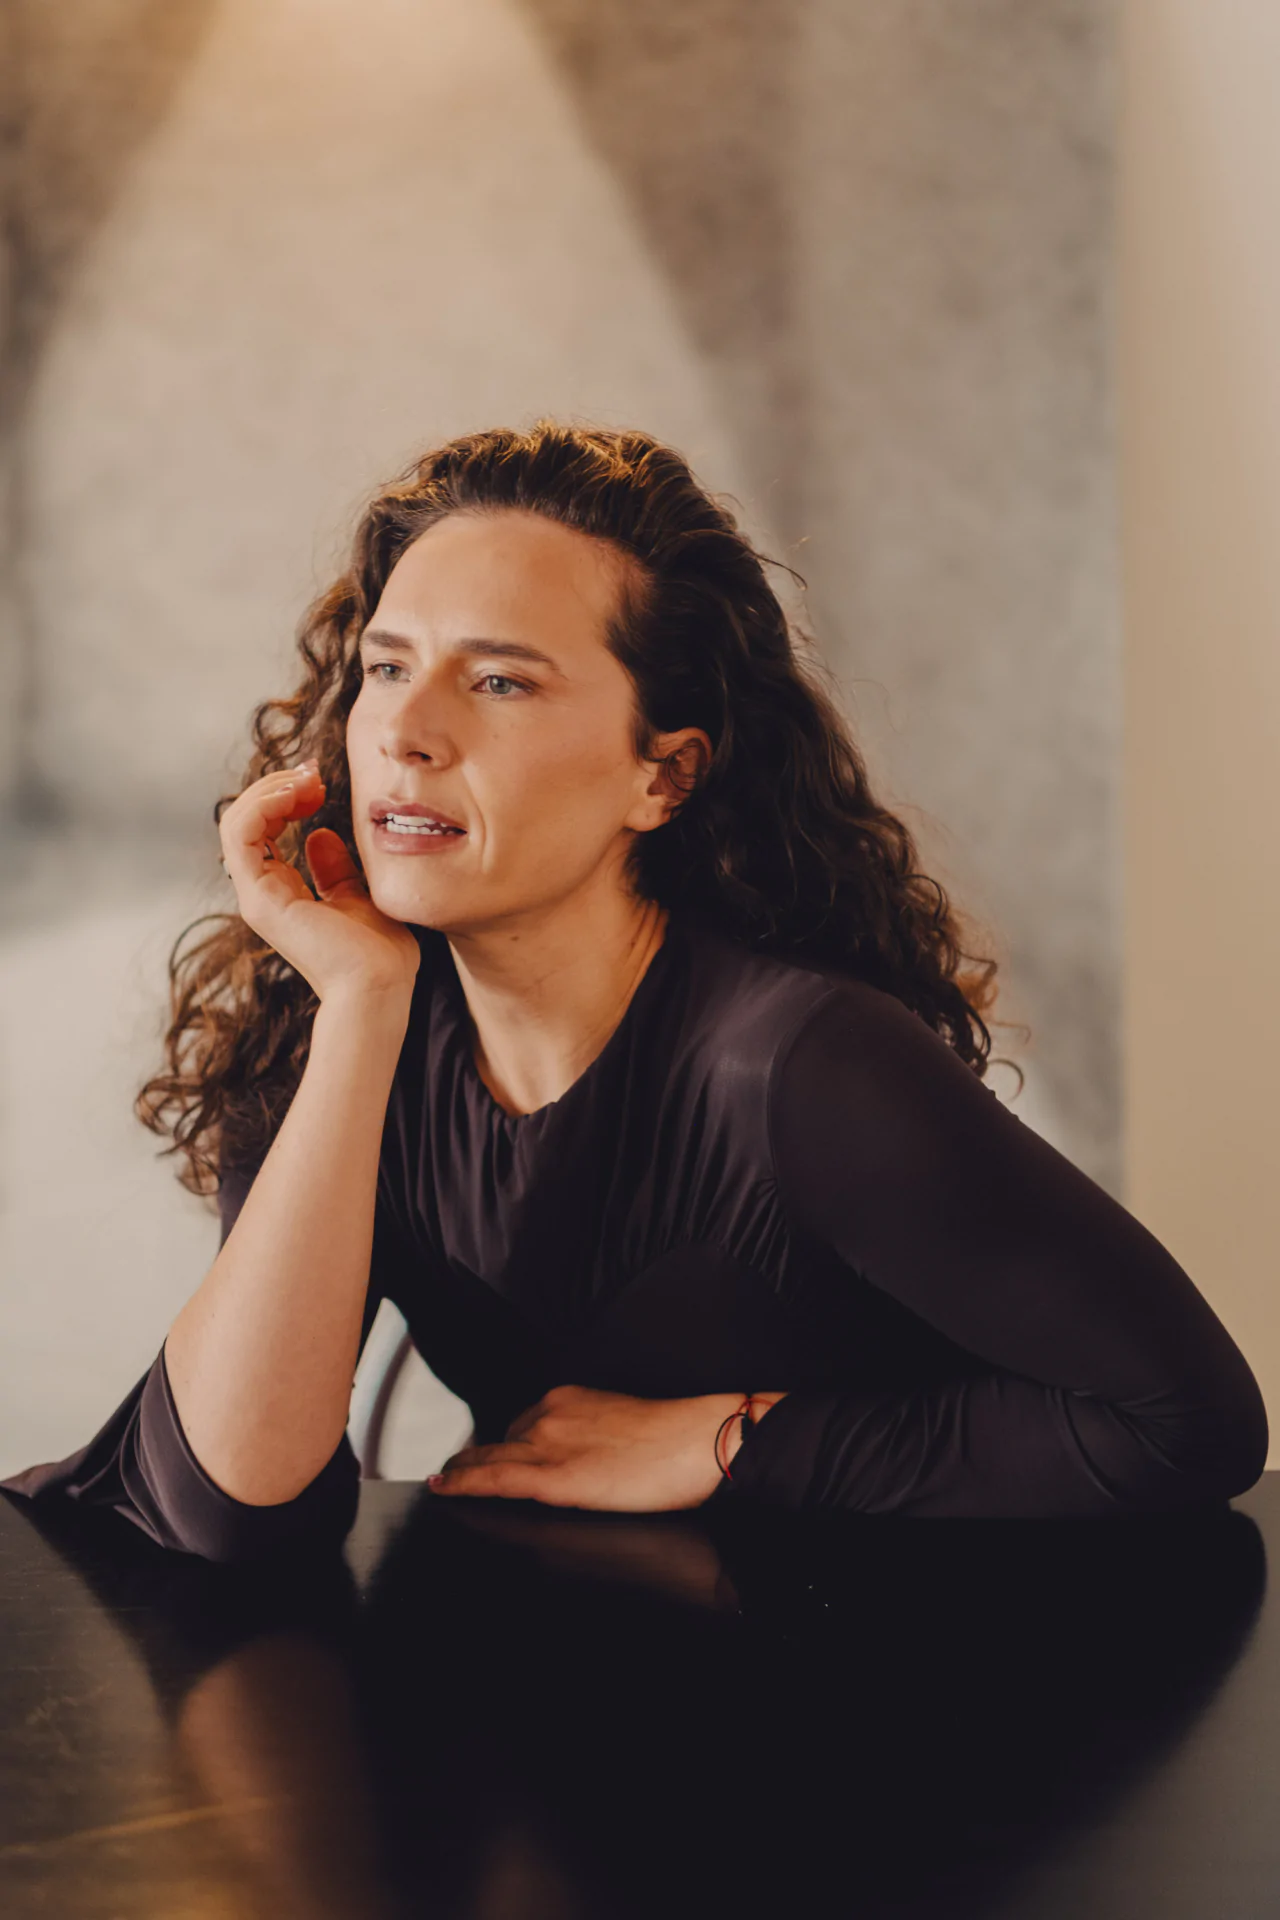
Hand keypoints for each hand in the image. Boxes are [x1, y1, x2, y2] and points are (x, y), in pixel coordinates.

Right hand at [219, 760, 420, 1002]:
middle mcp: (263, 892)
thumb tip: (319, 835)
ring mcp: (257, 896)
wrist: (380, 987)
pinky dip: (264, 804)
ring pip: (237, 821)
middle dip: (278, 785)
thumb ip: (335, 869)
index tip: (322, 783)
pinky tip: (298, 795)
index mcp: (283, 892)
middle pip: (246, 819)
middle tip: (314, 773)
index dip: (287, 797)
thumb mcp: (359, 896)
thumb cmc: (379, 954)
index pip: (263, 828)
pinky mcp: (260, 898)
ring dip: (270, 789)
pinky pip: (241, 834)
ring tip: (307, 780)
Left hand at [426, 1384, 785, 1511]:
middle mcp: (550, 1415)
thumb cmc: (674, 1439)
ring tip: (445, 1480)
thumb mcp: (622, 1424)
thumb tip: (586, 1458)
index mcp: (569, 1399)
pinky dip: (464, 1483)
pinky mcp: (553, 1477)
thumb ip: (592, 1435)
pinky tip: (445, 1488)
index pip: (522, 1425)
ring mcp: (549, 1444)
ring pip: (490, 1459)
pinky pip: (495, 1480)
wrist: (696, 1441)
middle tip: (454, 1471)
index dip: (502, 1444)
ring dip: (462, 1470)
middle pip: (502, 1442)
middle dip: (478, 1458)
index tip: (485, 1453)